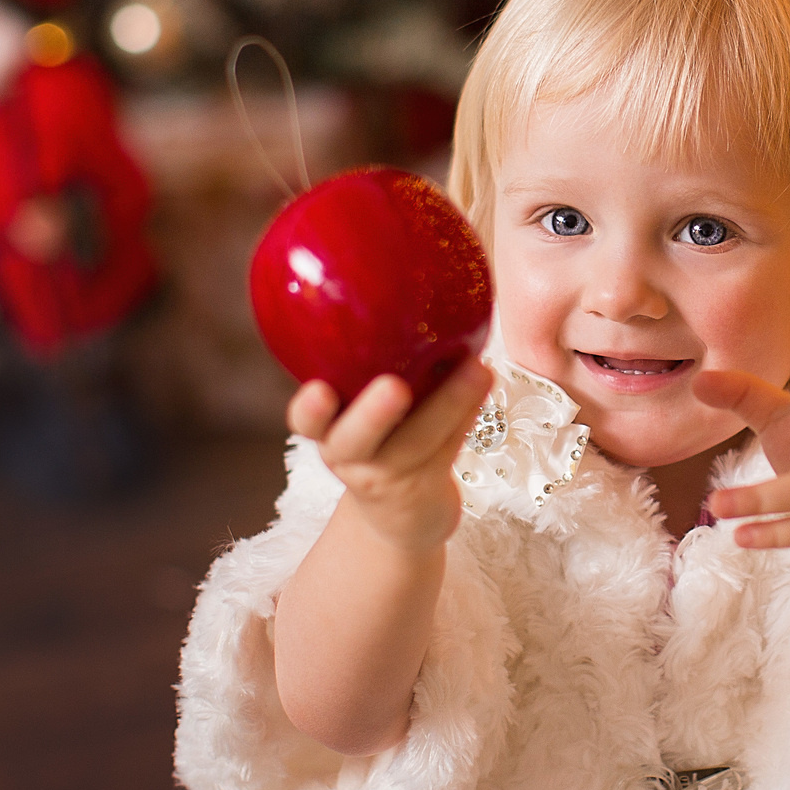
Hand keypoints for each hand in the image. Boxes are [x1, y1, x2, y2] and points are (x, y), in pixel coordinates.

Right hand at [288, 356, 491, 553]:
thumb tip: (393, 273)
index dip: (309, 410)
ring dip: (449, 403)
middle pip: (354, 442)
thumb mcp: (360, 407)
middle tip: (394, 388)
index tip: (318, 391)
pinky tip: (484, 379)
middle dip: (372, 416)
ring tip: (478, 369)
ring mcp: (388, 478)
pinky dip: (468, 411)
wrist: (402, 517)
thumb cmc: (381, 438)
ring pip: (416, 444)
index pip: (305, 422)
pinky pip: (449, 446)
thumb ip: (366, 361)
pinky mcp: (425, 490)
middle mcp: (350, 458)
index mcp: (327, 433)